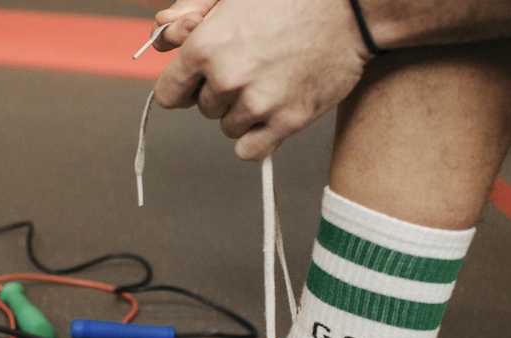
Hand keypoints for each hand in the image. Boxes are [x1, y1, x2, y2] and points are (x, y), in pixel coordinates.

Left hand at [153, 0, 372, 160]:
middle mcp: (227, 78)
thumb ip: (189, 16)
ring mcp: (258, 102)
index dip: (184, 87)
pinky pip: (251, 150)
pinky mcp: (288, 120)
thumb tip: (160, 38)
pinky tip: (273, 112)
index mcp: (204, 46)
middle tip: (252, 67)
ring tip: (270, 81)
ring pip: (228, 128)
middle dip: (221, 93)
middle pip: (204, 109)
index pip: (169, 94)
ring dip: (243, 113)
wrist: (350, 5)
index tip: (200, 81)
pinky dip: (258, 137)